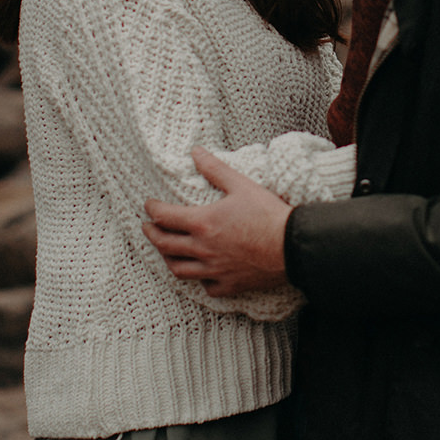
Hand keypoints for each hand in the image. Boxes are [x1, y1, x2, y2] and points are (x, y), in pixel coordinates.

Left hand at [143, 147, 291, 295]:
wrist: (293, 246)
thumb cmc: (269, 214)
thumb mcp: (241, 185)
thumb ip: (215, 169)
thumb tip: (196, 152)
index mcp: (203, 223)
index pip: (165, 217)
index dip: (152, 209)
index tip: (148, 205)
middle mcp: (203, 249)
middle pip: (164, 245)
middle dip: (151, 234)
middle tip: (147, 227)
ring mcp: (214, 271)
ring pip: (178, 270)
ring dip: (168, 259)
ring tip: (166, 251)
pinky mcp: (229, 285)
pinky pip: (205, 287)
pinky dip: (199, 279)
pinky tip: (201, 272)